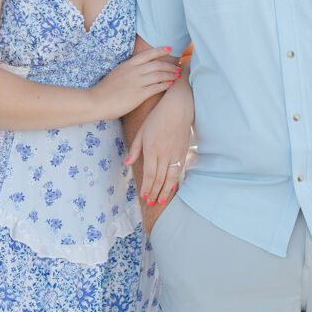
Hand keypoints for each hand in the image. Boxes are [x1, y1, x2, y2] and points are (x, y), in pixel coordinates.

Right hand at [91, 46, 179, 119]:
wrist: (96, 101)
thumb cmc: (104, 90)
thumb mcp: (116, 73)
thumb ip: (127, 70)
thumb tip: (136, 69)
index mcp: (128, 65)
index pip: (147, 54)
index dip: (160, 50)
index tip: (169, 48)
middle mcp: (134, 71)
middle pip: (157, 64)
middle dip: (169, 65)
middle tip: (177, 67)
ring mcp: (137, 83)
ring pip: (159, 75)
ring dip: (170, 75)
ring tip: (177, 76)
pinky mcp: (139, 94)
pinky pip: (156, 87)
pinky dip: (165, 85)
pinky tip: (170, 85)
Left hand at [126, 77, 193, 230]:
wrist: (179, 108)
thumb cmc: (157, 117)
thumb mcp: (142, 130)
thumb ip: (135, 148)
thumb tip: (128, 163)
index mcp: (152, 148)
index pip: (150, 174)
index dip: (147, 187)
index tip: (143, 196)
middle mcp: (165, 153)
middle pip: (160, 179)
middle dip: (155, 193)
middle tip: (151, 203)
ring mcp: (176, 153)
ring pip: (171, 177)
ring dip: (165, 191)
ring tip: (161, 201)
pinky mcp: (183, 152)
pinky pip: (179, 171)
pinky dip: (175, 181)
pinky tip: (171, 188)